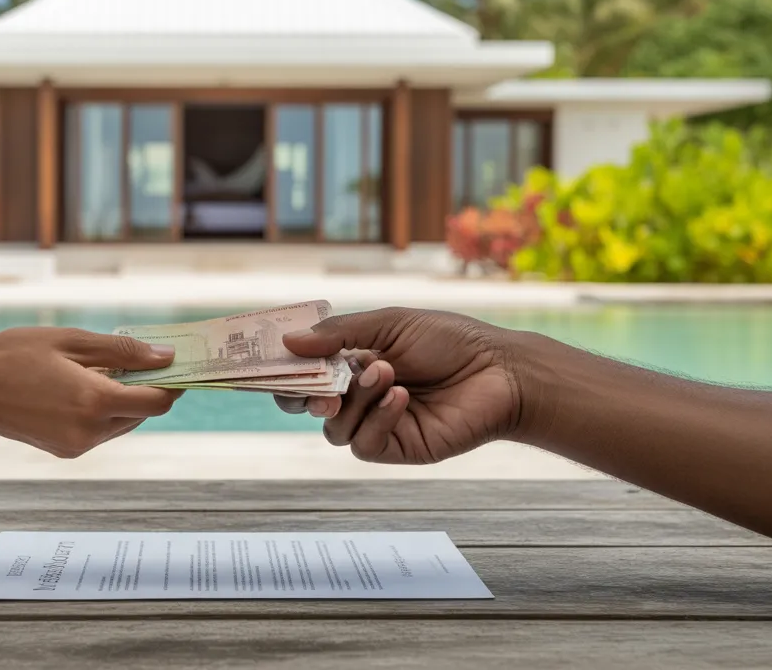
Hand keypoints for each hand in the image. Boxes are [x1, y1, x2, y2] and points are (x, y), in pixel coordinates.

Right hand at [0, 328, 180, 457]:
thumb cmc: (14, 356)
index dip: (172, 384)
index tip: (176, 364)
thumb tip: (166, 357)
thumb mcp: (71, 341)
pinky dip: (101, 410)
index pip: (157, 402)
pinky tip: (79, 385)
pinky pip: (99, 430)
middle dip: (145, 388)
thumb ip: (123, 351)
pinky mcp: (64, 450)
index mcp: (95, 402)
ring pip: (121, 423)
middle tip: (137, 357)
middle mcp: (90, 431)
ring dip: (122, 399)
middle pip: (141, 413)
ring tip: (97, 368)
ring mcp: (76, 445)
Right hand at [273, 308, 519, 463]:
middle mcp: (360, 395)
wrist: (498, 371)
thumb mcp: (389, 325)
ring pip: (334, 427)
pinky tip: (400, 397)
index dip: (287, 370)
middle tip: (320, 384)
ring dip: (355, 399)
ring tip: (386, 373)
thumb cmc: (450, 342)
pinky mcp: (397, 447)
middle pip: (308, 406)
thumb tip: (288, 341)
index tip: (274, 361)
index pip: (307, 372)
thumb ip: (339, 334)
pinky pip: (364, 443)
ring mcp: (377, 424)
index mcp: (354, 362)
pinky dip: (377, 418)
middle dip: (306, 395)